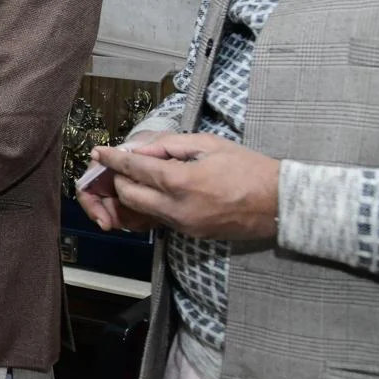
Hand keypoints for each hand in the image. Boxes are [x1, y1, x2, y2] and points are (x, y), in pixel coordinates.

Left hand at [92, 133, 280, 240]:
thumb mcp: (208, 144)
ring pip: (141, 210)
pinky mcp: (190, 234)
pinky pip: (159, 218)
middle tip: (118, 164)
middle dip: (118, 179)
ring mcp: (183, 225)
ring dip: (132, 192)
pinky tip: (158, 190)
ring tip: (137, 175)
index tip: (98, 151)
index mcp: (181, 181)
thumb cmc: (248, 168)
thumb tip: (141, 148)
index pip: (134, 169)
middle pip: (128, 195)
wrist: (279, 204)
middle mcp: (176, 208)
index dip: (112, 158)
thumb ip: (169, 145)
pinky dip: (151, 203)